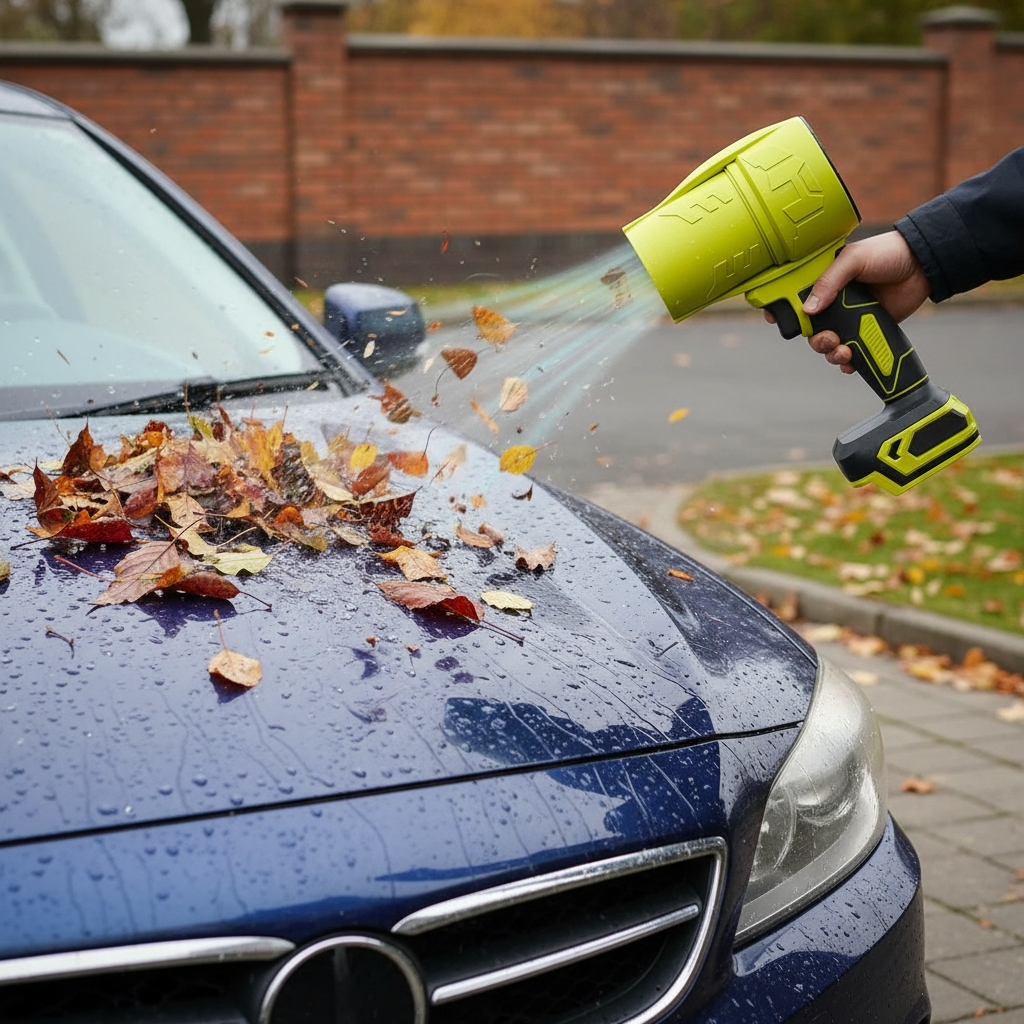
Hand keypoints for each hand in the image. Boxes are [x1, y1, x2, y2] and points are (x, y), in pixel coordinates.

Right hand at [763, 232, 930, 373]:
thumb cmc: (887, 253)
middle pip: (810, 330)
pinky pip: (851, 354)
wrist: (923, 265)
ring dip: (831, 353)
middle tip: (830, 338)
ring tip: (845, 351)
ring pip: (828, 346)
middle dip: (815, 340)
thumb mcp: (853, 259)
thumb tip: (809, 309)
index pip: (794, 298)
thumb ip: (830, 281)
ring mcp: (849, 319)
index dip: (782, 311)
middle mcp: (833, 303)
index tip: (776, 320)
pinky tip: (852, 361)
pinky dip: (848, 362)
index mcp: (823, 282)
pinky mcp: (866, 332)